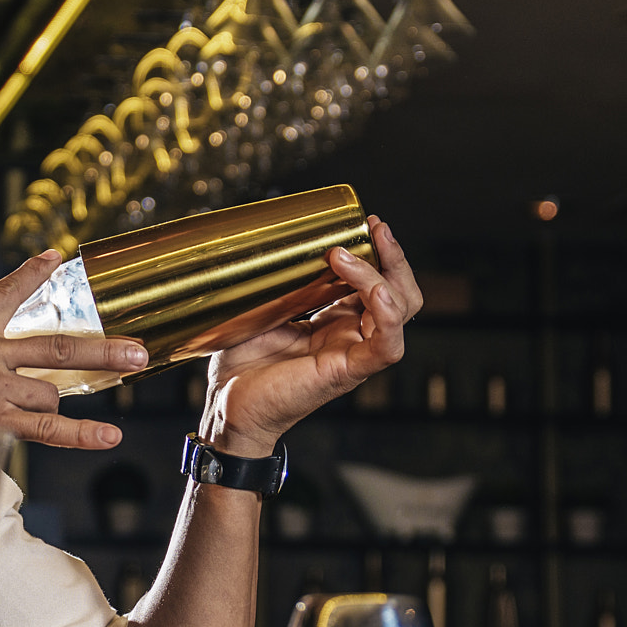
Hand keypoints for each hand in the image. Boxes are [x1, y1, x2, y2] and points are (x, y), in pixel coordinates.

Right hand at [0, 250, 148, 448]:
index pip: (7, 292)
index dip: (35, 273)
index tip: (57, 258)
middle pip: (57, 348)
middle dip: (103, 350)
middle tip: (138, 352)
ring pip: (49, 393)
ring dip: (57, 404)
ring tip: (61, 411)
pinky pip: (43, 428)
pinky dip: (78, 434)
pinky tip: (106, 436)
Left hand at [200, 216, 422, 455]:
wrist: (225, 404)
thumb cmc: (240, 364)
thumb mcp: (262, 310)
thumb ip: (283, 284)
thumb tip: (280, 244)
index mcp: (335, 321)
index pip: (374, 282)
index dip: (375, 252)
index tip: (362, 222)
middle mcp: (351, 335)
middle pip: (399, 291)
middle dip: (392, 255)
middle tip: (372, 227)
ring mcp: (354, 353)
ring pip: (400, 310)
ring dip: (381, 274)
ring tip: (345, 254)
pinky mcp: (349, 372)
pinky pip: (387, 345)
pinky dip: (388, 314)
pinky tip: (373, 291)